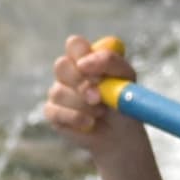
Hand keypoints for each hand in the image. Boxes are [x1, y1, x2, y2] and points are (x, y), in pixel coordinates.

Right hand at [38, 33, 150, 166]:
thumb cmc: (123, 102)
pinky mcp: (52, 112)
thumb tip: (84, 64)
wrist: (121, 135)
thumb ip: (110, 62)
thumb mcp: (126, 78)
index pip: (74, 44)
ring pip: (59, 91)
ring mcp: (58, 92)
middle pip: (61, 65)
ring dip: (83, 104)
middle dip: (79, 82)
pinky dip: (75, 118)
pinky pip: (55, 111)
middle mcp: (69, 72)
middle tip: (97, 96)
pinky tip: (89, 123)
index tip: (88, 67)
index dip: (79, 53)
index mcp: (86, 59)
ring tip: (101, 112)